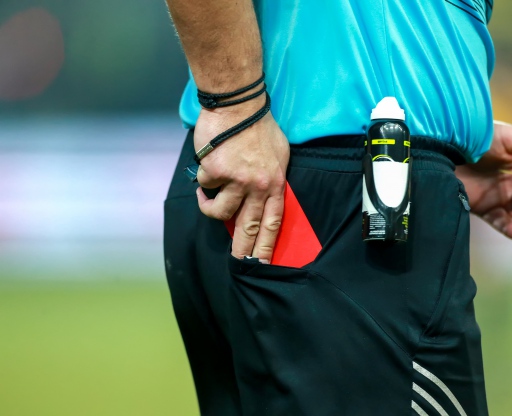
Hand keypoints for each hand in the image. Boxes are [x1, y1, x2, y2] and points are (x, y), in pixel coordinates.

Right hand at [194, 98, 289, 261]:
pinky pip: (205, 185)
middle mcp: (257, 186)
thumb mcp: (279, 154)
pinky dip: (204, 177)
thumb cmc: (260, 126)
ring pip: (220, 211)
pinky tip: (210, 162)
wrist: (239, 105)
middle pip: (248, 226)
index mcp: (275, 183)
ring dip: (210, 207)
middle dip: (241, 249)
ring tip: (207, 197)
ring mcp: (236, 180)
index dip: (266, 245)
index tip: (261, 262)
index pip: (273, 222)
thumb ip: (273, 178)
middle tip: (237, 262)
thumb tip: (263, 197)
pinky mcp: (215, 172)